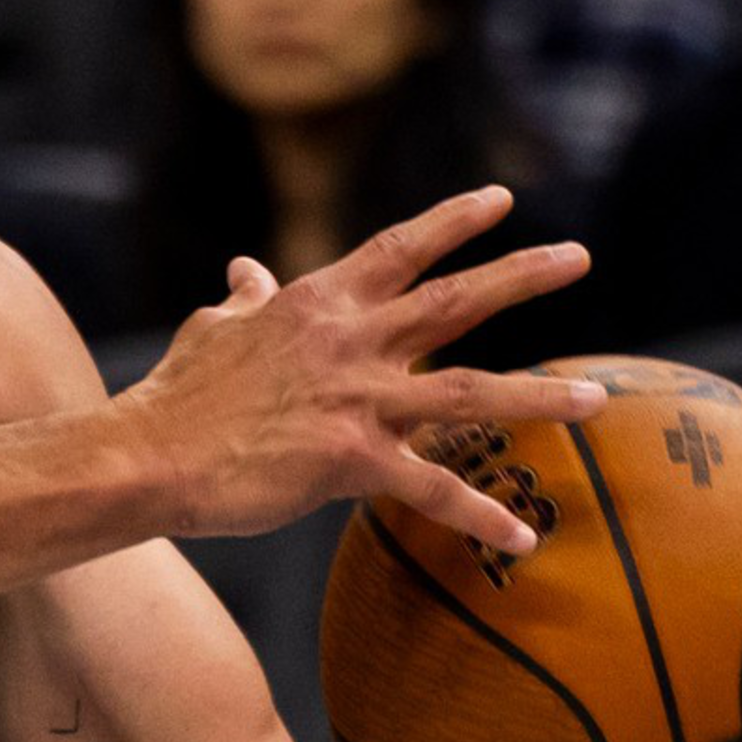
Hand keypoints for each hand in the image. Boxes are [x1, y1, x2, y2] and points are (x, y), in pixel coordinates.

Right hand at [118, 186, 604, 559]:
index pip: (399, 248)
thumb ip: (243, 300)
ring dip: (538, 396)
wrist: (146, 457)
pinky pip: (432, 491)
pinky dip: (481, 517)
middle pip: (453, 300)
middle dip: (522, 275)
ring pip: (468, 392)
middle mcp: (349, 342)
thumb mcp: (211, 330)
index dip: (453, 222)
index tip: (503, 201)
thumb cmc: (174, 397)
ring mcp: (356, 401)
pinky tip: (523, 540)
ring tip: (595, 398)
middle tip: (579, 258)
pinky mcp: (352, 462)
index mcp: (316, 305)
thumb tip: (245, 270)